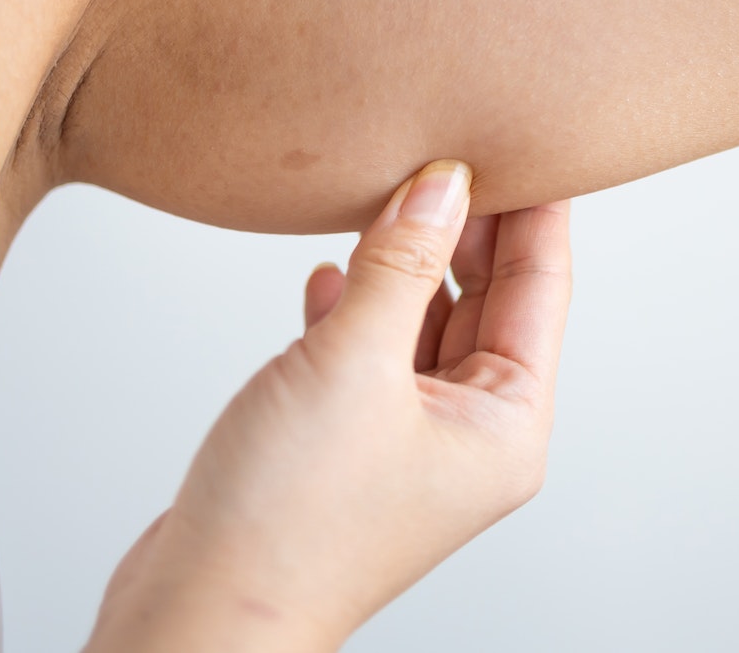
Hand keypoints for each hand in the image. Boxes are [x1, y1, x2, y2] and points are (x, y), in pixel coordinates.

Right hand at [85, 161, 572, 652]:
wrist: (199, 616)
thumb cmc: (287, 521)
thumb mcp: (353, 362)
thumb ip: (401, 263)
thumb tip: (444, 181)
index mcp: (506, 425)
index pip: (540, 288)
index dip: (535, 207)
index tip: (528, 134)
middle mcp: (470, 434)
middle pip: (489, 300)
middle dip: (467, 224)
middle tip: (446, 141)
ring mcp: (409, 441)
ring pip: (423, 321)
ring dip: (404, 260)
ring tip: (385, 185)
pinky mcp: (349, 446)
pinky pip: (370, 353)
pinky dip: (354, 307)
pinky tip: (326, 270)